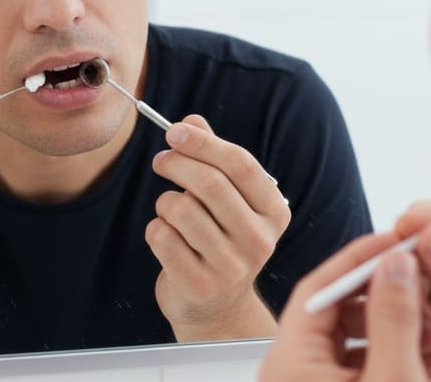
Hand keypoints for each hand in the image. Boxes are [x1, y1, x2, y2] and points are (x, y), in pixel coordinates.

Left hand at [147, 115, 291, 340]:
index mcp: (273, 212)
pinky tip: (168, 240)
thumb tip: (191, 121)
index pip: (241, 165)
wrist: (218, 308)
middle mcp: (259, 240)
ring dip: (166, 202)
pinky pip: (162, 236)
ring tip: (171, 212)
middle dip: (176, 163)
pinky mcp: (200, 285)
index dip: (204, 143)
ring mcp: (231, 267)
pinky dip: (156, 229)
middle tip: (161, 160)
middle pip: (210, 184)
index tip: (174, 131)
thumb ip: (213, 159)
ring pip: (181, 209)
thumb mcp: (229, 200)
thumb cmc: (221, 241)